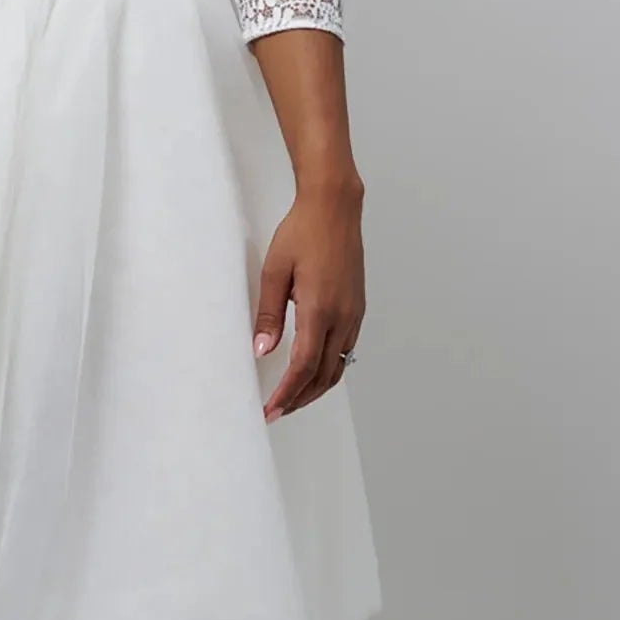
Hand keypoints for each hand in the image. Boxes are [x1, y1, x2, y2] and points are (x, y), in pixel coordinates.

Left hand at [253, 174, 364, 420]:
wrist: (334, 207)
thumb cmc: (302, 233)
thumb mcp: (274, 272)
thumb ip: (269, 315)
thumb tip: (261, 350)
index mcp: (320, 310)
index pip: (302, 367)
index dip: (285, 394)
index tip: (269, 409)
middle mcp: (342, 317)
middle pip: (322, 376)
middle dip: (298, 399)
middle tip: (275, 411)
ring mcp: (353, 314)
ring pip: (337, 367)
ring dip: (314, 389)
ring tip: (291, 399)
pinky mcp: (357, 308)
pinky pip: (345, 351)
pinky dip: (327, 370)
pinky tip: (311, 371)